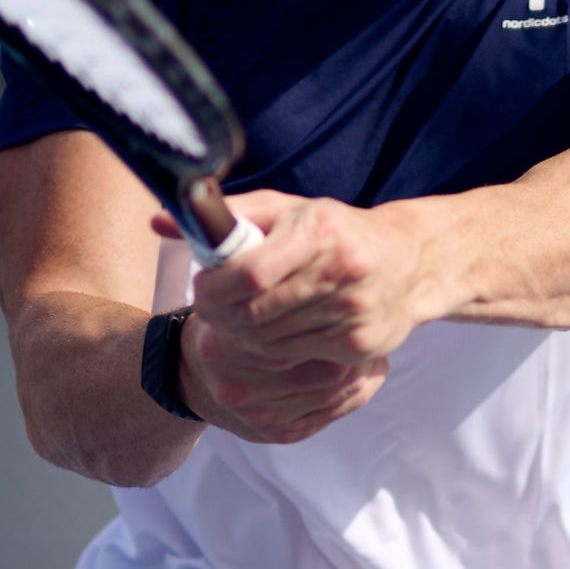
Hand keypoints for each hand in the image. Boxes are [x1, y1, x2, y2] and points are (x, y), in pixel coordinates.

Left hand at [158, 192, 429, 442]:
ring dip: (242, 336)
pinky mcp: (360, 346)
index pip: (251, 273)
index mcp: (320, 231)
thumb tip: (160, 221)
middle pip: (254, 314)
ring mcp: (354, 314)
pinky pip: (294, 358)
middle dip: (220, 315)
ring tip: (240, 318)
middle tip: (210, 308)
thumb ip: (227, 216)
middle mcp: (343, 272)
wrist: (410, 263)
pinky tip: (272, 332)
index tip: (201, 285)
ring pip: (270, 343)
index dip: (215, 288)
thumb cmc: (335, 231)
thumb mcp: (286, 210)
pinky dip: (272, 350)